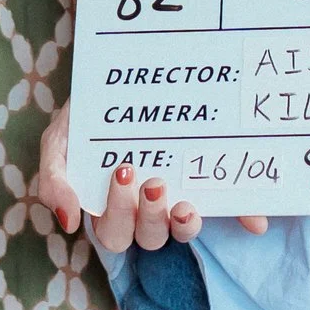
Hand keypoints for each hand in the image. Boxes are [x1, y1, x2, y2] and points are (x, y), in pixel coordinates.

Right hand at [31, 106, 269, 249]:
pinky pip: (229, 208)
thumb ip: (54, 178)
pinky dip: (243, 216)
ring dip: (186, 225)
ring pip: (183, 231)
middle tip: (153, 183)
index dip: (120, 217)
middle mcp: (147, 208)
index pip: (115, 232)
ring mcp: (180, 195)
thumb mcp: (60, 141)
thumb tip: (68, 221)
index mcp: (113, 206)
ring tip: (185, 205)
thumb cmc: (89, 114)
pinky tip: (255, 220)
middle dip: (150, 218)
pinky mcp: (210, 182)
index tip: (124, 173)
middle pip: (149, 238)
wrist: (124, 70)